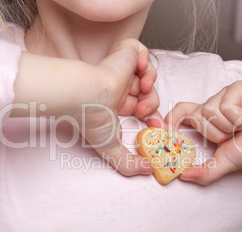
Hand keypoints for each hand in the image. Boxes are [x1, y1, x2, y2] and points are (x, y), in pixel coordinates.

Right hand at [12, 39, 160, 175]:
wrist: (85, 95)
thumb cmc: (92, 119)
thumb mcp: (111, 148)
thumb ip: (128, 164)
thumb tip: (148, 171)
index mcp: (117, 106)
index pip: (142, 109)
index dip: (152, 117)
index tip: (156, 126)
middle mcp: (120, 88)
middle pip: (148, 93)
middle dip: (152, 104)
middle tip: (146, 111)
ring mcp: (121, 71)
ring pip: (147, 75)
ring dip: (150, 84)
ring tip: (142, 90)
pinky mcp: (123, 55)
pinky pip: (140, 51)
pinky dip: (146, 60)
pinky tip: (139, 71)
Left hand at [165, 81, 241, 184]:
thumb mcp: (225, 163)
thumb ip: (204, 171)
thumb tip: (182, 176)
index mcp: (206, 120)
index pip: (180, 113)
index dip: (169, 120)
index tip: (163, 131)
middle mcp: (213, 105)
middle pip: (195, 116)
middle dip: (214, 134)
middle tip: (232, 136)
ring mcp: (224, 95)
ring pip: (210, 111)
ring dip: (228, 127)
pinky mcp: (237, 89)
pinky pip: (225, 106)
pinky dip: (238, 118)